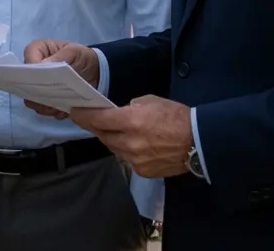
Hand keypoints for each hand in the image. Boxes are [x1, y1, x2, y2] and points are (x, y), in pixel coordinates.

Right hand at [22, 39, 98, 118]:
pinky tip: (64, 110)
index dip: (30, 73)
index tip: (43, 80)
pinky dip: (53, 111)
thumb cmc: (81, 56)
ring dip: (45, 105)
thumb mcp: (73, 52)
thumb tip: (42, 66)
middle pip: (25, 84)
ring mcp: (39, 86)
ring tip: (59, 105)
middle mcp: (34, 70)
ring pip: (33, 100)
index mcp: (37, 52)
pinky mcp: (47, 99)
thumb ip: (59, 57)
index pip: (27, 62)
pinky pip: (44, 109)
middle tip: (51, 96)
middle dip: (37, 92)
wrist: (95, 71)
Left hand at [69, 95, 193, 177]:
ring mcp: (134, 160)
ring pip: (113, 148)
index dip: (83, 116)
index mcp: (130, 121)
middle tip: (92, 119)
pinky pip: (126, 159)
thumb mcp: (151, 101)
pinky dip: (126, 150)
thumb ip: (131, 107)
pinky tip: (134, 144)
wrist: (199, 142)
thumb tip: (120, 114)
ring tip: (115, 130)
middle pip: (102, 135)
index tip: (74, 112)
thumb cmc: (176, 117)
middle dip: (96, 127)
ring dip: (111, 139)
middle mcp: (129, 142)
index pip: (98, 119)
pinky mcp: (142, 171)